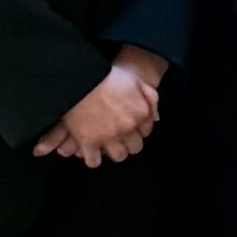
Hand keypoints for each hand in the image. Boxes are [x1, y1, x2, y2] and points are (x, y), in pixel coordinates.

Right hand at [36, 48, 162, 167]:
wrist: (80, 77)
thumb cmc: (107, 75)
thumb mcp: (136, 80)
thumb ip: (150, 97)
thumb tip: (155, 118)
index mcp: (140, 113)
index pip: (146, 132)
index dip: (137, 129)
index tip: (129, 127)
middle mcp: (127, 128)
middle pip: (134, 147)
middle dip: (128, 142)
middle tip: (118, 137)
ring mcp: (108, 136)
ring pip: (118, 156)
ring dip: (113, 151)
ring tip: (106, 144)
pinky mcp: (88, 142)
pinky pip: (94, 161)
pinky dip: (92, 158)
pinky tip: (90, 150)